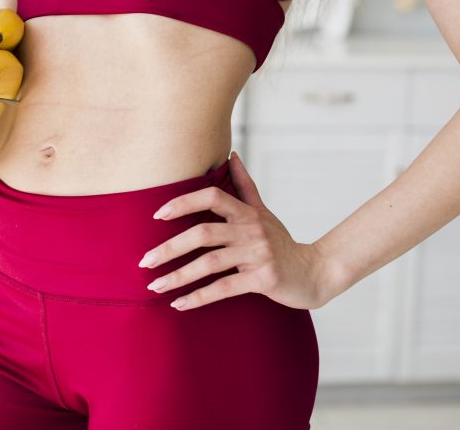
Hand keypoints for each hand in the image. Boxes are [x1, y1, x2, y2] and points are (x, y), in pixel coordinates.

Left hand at [139, 151, 334, 310]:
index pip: (212, 197)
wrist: (314, 273)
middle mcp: (251, 230)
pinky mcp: (263, 279)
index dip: (184, 202)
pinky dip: (199, 297)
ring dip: (178, 277)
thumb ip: (244, 186)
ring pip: (209, 263)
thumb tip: (232, 155)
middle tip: (144, 262)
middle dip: (169, 248)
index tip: (157, 215)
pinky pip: (224, 288)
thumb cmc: (281, 242)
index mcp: (246, 212)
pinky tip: (178, 304)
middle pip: (203, 233)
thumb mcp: (263, 212)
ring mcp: (258, 255)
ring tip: (154, 287)